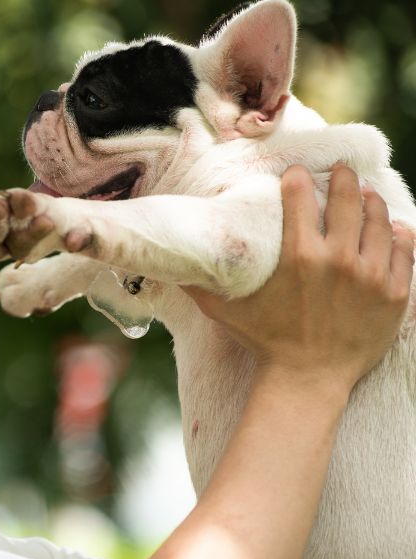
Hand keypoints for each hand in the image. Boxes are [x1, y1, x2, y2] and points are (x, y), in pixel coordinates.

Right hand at [185, 165, 414, 393]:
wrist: (309, 379)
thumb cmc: (266, 342)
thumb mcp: (227, 313)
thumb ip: (200, 287)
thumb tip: (173, 269)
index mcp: (298, 256)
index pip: (300, 196)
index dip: (297, 178)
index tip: (296, 173)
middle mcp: (337, 258)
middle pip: (346, 199)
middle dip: (342, 178)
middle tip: (340, 170)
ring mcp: (370, 275)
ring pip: (380, 220)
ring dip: (372, 201)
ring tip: (366, 195)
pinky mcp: (393, 293)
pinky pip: (405, 251)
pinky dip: (401, 234)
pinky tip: (395, 226)